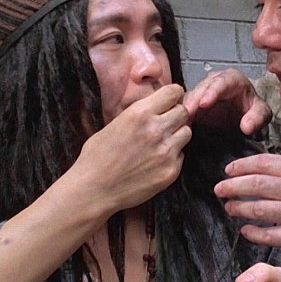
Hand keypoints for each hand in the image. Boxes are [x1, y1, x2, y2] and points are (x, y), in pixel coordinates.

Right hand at [73, 84, 191, 215]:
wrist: (94, 189)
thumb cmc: (97, 157)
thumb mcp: (115, 123)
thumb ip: (140, 114)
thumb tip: (157, 107)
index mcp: (140, 113)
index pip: (174, 92)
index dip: (174, 96)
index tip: (171, 101)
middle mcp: (156, 129)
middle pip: (183, 112)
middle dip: (176, 115)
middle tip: (166, 123)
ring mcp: (166, 151)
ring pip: (186, 132)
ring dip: (177, 135)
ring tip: (160, 143)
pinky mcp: (171, 171)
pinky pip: (181, 155)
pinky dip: (173, 156)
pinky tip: (156, 161)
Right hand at [183, 69, 271, 134]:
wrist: (243, 118)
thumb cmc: (251, 110)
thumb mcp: (261, 114)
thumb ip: (257, 118)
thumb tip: (246, 126)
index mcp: (232, 79)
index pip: (221, 81)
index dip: (211, 91)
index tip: (204, 103)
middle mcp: (214, 82)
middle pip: (201, 88)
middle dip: (194, 100)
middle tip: (187, 113)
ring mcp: (201, 93)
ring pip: (189, 97)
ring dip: (184, 110)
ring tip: (180, 121)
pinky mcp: (193, 104)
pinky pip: (183, 107)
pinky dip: (180, 115)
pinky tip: (177, 124)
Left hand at [214, 154, 280, 261]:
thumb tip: (268, 170)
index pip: (264, 163)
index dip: (242, 165)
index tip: (229, 169)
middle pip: (255, 184)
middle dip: (232, 186)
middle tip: (219, 188)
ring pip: (258, 208)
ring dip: (239, 207)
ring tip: (229, 207)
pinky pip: (269, 234)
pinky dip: (253, 232)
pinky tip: (246, 230)